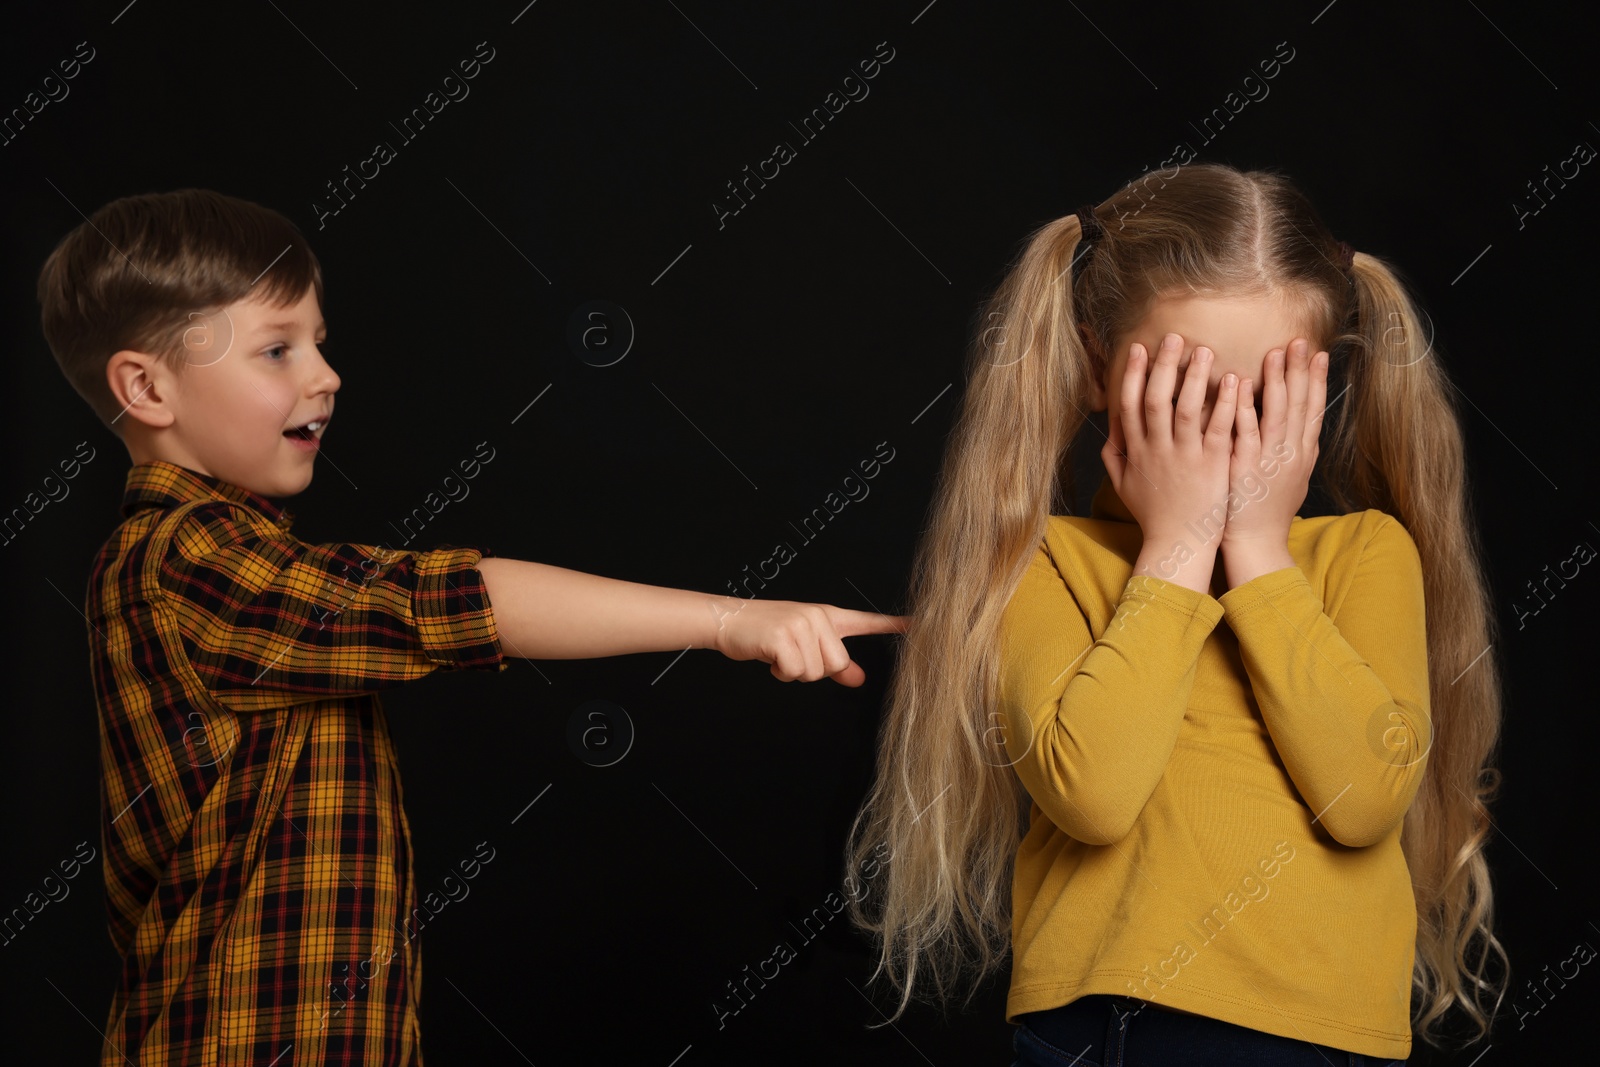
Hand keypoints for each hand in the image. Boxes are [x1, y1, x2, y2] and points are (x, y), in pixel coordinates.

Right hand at [710, 597, 909, 685]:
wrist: (730, 619)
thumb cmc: (768, 633)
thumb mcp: (804, 644)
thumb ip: (834, 663)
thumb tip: (859, 678)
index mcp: (828, 616)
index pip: (866, 621)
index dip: (892, 625)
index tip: (919, 624)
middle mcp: (819, 617)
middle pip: (837, 663)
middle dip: (814, 669)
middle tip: (793, 655)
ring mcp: (802, 624)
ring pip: (815, 671)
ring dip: (794, 671)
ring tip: (780, 653)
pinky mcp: (783, 636)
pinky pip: (794, 671)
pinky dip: (781, 672)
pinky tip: (771, 657)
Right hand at [1102, 332, 1240, 546]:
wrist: (1178, 545)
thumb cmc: (1154, 515)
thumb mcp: (1124, 486)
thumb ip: (1114, 456)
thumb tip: (1110, 430)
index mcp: (1136, 451)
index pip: (1131, 405)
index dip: (1136, 375)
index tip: (1141, 349)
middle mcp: (1157, 450)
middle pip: (1156, 399)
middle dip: (1163, 366)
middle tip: (1174, 338)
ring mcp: (1184, 457)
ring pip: (1186, 409)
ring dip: (1194, 377)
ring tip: (1204, 351)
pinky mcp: (1211, 466)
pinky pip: (1218, 429)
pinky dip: (1224, 404)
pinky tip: (1233, 382)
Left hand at [1220, 338, 1325, 549]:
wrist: (1255, 545)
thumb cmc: (1265, 512)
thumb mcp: (1289, 479)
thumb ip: (1293, 450)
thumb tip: (1299, 426)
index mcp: (1302, 455)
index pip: (1313, 410)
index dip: (1317, 380)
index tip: (1319, 353)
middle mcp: (1291, 455)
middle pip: (1300, 405)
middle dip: (1300, 371)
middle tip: (1300, 340)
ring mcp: (1270, 462)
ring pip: (1277, 415)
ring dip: (1277, 382)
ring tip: (1276, 352)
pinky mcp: (1246, 471)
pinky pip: (1246, 434)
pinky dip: (1245, 408)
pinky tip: (1242, 386)